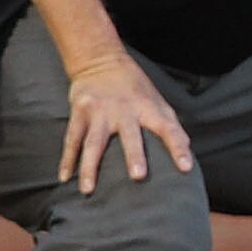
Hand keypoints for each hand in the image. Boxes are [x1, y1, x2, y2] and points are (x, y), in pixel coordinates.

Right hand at [61, 54, 190, 195]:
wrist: (100, 60)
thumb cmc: (135, 87)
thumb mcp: (157, 100)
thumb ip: (170, 124)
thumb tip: (187, 149)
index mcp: (149, 108)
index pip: (169, 129)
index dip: (178, 148)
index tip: (186, 168)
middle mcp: (125, 111)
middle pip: (130, 136)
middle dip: (134, 155)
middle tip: (138, 177)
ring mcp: (100, 112)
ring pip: (93, 143)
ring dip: (90, 167)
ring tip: (88, 190)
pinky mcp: (79, 113)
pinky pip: (71, 139)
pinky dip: (67, 160)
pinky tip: (64, 178)